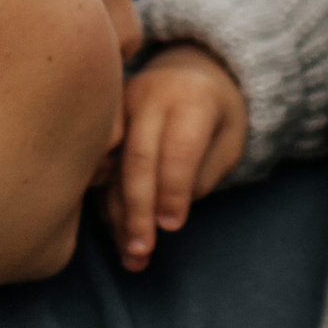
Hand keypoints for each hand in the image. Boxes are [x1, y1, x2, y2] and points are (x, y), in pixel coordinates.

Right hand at [104, 45, 247, 270]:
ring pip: (113, 167)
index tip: (172, 227)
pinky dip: (107, 203)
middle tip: (142, 250)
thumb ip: (200, 173)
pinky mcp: (102, 121)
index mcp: (191, 97)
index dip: (173, 191)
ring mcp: (119, 106)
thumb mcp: (228, 140)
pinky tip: (118, 234)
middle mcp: (149, 95)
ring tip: (131, 256)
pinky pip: (99, 166)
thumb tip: (163, 213)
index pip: (178, 149)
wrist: (191, 70)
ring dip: (118, 216)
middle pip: (139, 159)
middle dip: (139, 210)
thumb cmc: (216, 115)